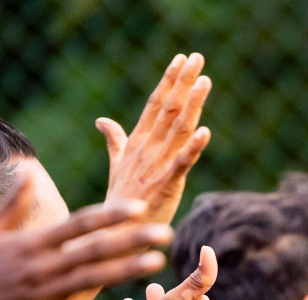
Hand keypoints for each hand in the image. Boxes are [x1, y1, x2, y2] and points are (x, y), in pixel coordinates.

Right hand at [0, 179, 171, 299]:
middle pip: (95, 248)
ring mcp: (42, 294)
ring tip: (157, 262)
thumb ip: (13, 203)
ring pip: (92, 279)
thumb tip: (27, 171)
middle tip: (166, 232)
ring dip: (126, 270)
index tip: (139, 207)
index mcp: (32, 242)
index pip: (80, 223)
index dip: (111, 215)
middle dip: (132, 239)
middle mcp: (41, 266)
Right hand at [98, 52, 211, 225]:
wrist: (115, 234)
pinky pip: (182, 163)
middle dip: (183, 82)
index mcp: (138, 143)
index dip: (169, 81)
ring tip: (205, 80)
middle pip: (168, 108)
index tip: (181, 60)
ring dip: (192, 103)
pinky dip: (193, 148)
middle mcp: (147, 148)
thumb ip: (115, 141)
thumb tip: (102, 121)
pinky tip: (205, 132)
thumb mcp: (116, 165)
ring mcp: (157, 165)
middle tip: (196, 57)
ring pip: (178, 128)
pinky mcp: (167, 184)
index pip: (155, 105)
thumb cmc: (120, 201)